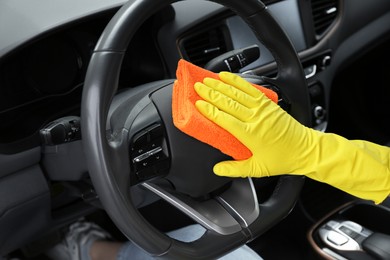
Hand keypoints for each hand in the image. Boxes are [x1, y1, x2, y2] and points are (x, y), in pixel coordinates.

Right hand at [195, 72, 389, 203]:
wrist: (305, 150)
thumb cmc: (282, 159)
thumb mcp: (257, 169)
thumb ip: (235, 169)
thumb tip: (217, 169)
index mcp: (250, 135)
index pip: (225, 119)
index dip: (210, 110)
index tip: (198, 104)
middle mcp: (255, 118)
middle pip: (228, 102)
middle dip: (211, 93)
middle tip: (197, 87)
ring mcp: (262, 108)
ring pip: (237, 93)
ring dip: (220, 85)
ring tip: (207, 79)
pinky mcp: (268, 103)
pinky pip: (250, 88)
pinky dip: (237, 81)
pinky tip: (227, 76)